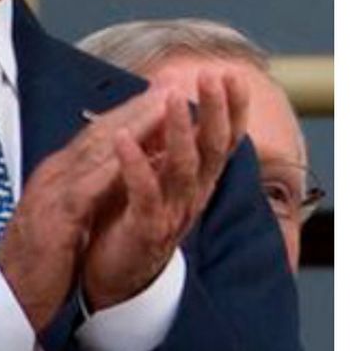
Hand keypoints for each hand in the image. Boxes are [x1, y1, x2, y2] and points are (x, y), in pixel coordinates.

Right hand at [0, 90, 172, 333]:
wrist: (4, 298)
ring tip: (164, 107)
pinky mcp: (53, 221)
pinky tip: (136, 155)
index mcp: (58, 176)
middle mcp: (53, 177)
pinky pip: (86, 189)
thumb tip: (118, 172)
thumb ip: (88, 192)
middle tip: (170, 86)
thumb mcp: (67, 217)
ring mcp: (51, 195)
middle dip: (137, 107)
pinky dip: (112, 169)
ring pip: (96, 151)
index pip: (98, 135)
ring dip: (133, 126)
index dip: (131, 113)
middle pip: (100, 132)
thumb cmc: (38, 261)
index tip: (161, 95)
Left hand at [80, 69, 249, 310]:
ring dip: (180, 131)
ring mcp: (172, 212)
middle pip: (212, 147)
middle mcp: (193, 193)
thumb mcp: (159, 172)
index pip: (224, 139)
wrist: (117, 275)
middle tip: (212, 76)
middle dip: (215, 110)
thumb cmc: (135, 216)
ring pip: (184, 168)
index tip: (231, 74)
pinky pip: (145, 195)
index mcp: (199, 178)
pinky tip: (123, 139)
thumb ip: (167, 138)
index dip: (232, 108)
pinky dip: (135, 165)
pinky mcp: (147, 230)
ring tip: (174, 98)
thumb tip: (171, 90)